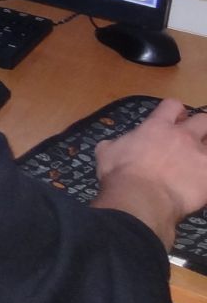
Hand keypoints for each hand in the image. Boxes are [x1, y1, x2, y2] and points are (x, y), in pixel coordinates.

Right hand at [94, 99, 206, 247]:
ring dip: (205, 151)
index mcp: (157, 127)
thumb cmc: (121, 172)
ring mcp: (200, 156)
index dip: (174, 111)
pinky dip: (206, 175)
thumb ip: (115, 143)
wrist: (142, 198)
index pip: (172, 105)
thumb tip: (113, 145)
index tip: (173, 119)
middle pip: (203, 120)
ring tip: (197, 161)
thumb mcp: (106, 151)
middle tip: (190, 139)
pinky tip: (199, 183)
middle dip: (199, 126)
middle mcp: (183, 136)